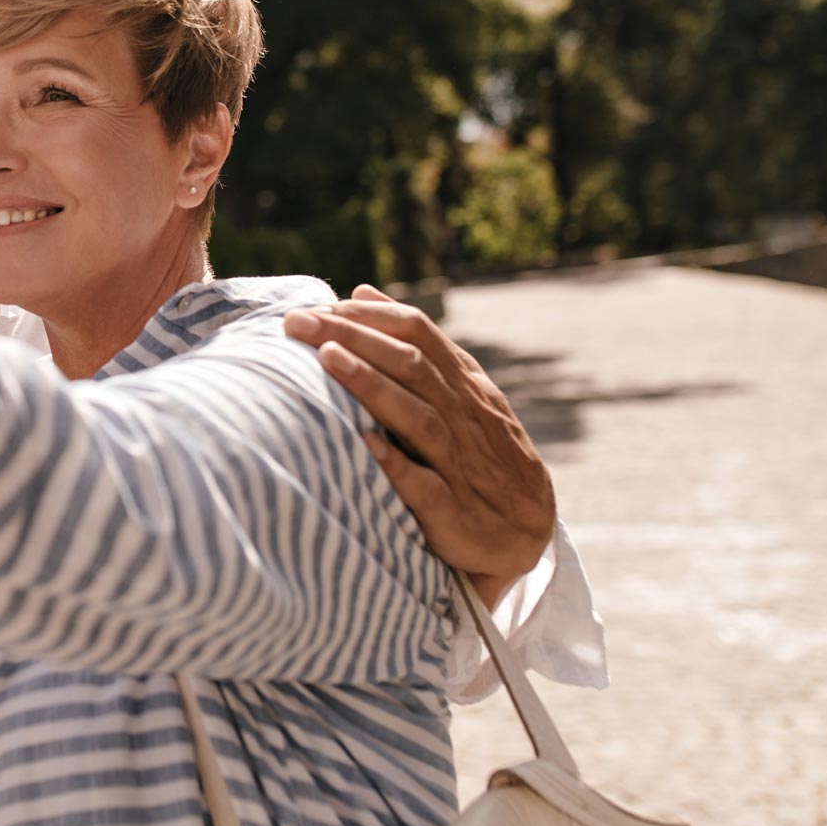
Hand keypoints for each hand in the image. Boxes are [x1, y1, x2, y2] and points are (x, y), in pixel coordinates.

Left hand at [281, 284, 554, 606]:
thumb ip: (414, 345)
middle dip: (354, 338)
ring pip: (419, 417)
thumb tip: (360, 292)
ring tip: (327, 359)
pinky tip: (364, 444)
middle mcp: (464, 416)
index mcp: (463, 384)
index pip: (418, 333)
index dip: (370, 316)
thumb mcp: (458, 391)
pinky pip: (426, 487)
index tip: (320, 305)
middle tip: (298, 322)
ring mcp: (462, 464)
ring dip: (373, 386)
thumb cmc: (478, 453)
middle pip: (411, 365)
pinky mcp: (454, 512)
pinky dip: (396, 464)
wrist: (528, 532)